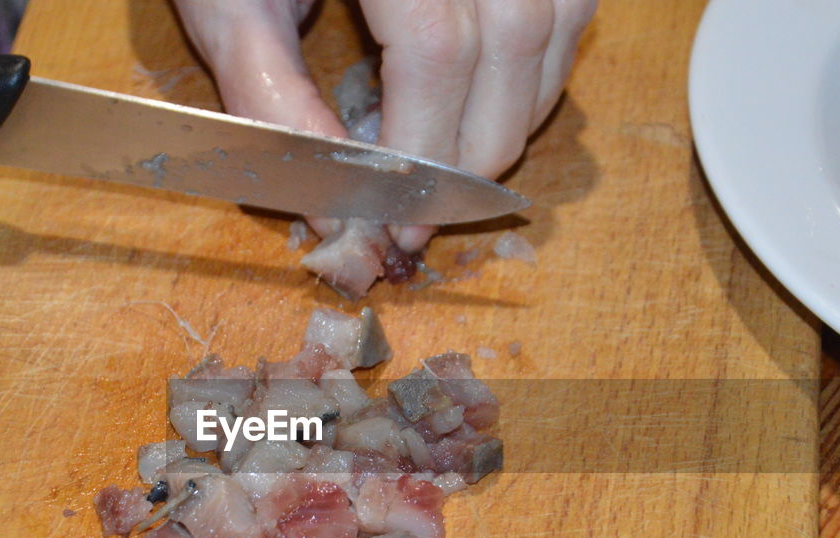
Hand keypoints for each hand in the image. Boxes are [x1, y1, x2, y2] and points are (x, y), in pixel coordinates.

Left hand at [173, 0, 595, 250]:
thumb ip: (269, 94)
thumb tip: (333, 205)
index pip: (436, 47)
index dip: (423, 145)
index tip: (394, 214)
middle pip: (514, 37)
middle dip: (476, 147)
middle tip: (426, 209)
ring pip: (558, 19)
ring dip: (517, 111)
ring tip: (457, 163)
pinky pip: (570, 1)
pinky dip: (538, 65)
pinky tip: (489, 102)